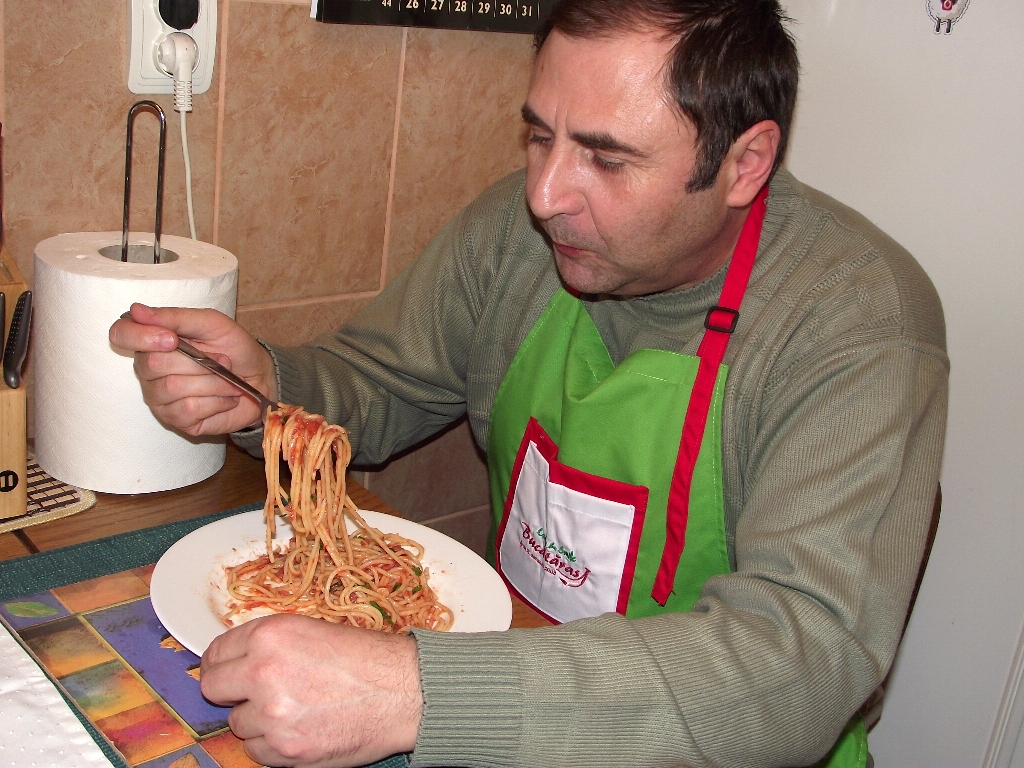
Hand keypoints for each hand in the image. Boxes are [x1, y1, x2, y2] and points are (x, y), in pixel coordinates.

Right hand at [108, 303, 276, 434]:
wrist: (259, 377)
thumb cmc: (234, 348)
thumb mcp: (211, 323)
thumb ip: (176, 317)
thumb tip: (137, 311)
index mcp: (151, 339)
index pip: (121, 334)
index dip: (141, 337)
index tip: (172, 339)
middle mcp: (148, 370)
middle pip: (153, 364)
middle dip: (198, 362)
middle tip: (221, 360)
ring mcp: (159, 397)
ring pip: (173, 388)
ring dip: (213, 382)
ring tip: (228, 379)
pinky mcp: (176, 420)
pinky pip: (189, 409)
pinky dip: (217, 400)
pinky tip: (225, 397)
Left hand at [200, 614, 421, 767]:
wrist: (405, 692)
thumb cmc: (369, 660)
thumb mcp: (314, 631)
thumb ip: (271, 645)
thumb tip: (237, 662)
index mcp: (271, 635)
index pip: (217, 652)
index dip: (224, 663)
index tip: (230, 671)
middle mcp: (265, 671)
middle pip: (214, 688)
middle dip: (231, 692)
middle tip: (254, 694)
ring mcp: (273, 714)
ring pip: (238, 724)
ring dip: (259, 721)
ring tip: (296, 710)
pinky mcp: (285, 750)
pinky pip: (257, 752)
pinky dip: (274, 745)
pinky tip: (302, 728)